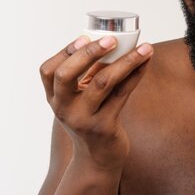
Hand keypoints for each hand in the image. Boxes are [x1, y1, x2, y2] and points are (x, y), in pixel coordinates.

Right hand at [39, 35, 153, 169]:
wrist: (98, 157)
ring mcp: (83, 119)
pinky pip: (122, 94)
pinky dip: (136, 75)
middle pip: (66, 75)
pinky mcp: (104, 127)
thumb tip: (113, 41)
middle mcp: (63, 109)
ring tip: (145, 48)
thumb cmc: (92, 117)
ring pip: (102, 83)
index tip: (85, 37)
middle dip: (88, 54)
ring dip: (126, 61)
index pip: (49, 71)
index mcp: (54, 97)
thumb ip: (90, 72)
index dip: (66, 51)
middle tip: (112, 40)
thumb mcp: (82, 97)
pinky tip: (146, 62)